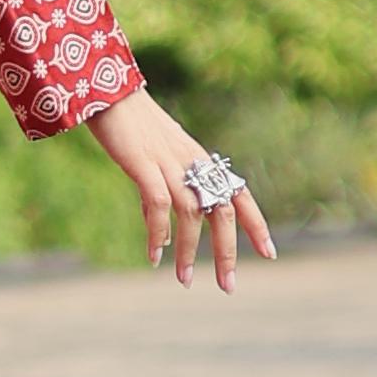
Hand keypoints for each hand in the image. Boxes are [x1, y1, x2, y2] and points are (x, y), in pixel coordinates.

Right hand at [85, 86, 275, 290]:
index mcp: (199, 159)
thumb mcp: (153, 161)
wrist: (108, 90)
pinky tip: (154, 255)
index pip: (238, 194)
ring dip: (189, 251)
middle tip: (228, 286)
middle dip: (227, 251)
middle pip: (222, 210)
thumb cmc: (130, 126)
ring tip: (184, 281)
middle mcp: (191, 162)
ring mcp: (169, 161)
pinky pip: (159, 203)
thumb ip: (160, 197)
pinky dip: (158, 232)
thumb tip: (161, 237)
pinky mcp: (144, 161)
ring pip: (192, 213)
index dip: (256, 223)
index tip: (269, 253)